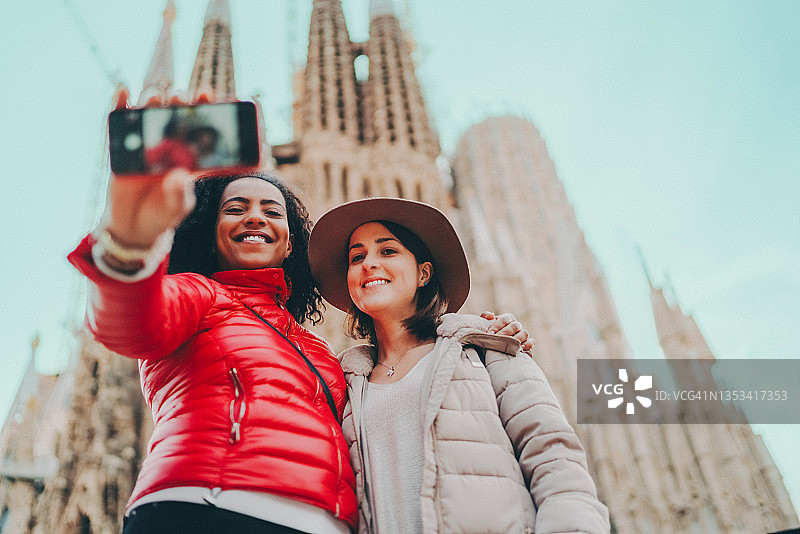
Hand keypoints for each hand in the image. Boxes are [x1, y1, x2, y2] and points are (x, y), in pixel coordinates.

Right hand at [101, 87, 195, 247]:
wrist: (133, 227)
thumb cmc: (162, 215)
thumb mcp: (176, 208)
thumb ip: (179, 194)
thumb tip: (179, 175)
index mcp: (188, 157)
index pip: (198, 130)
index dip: (204, 113)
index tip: (209, 97)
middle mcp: (168, 146)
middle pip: (174, 116)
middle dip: (179, 103)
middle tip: (183, 97)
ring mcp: (144, 145)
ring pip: (148, 114)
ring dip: (152, 101)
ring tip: (155, 96)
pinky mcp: (121, 148)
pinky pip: (120, 123)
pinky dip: (120, 105)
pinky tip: (123, 90)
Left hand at [481, 311, 534, 352]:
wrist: (492, 347)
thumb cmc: (488, 334)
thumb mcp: (484, 325)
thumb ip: (484, 317)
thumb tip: (491, 316)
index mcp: (507, 319)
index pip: (504, 319)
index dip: (497, 326)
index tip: (490, 334)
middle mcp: (516, 325)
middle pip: (515, 326)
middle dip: (505, 333)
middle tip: (497, 341)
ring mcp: (522, 334)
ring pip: (524, 333)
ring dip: (517, 339)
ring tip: (509, 345)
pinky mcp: (527, 343)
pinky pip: (531, 342)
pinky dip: (528, 344)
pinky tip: (521, 349)